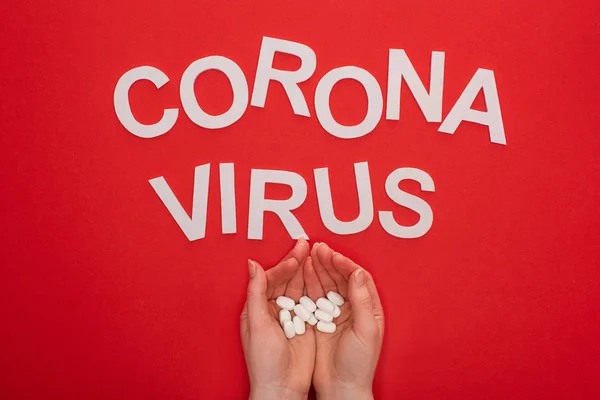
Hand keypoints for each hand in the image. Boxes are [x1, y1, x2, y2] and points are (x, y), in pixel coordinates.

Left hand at [240, 238, 313, 399]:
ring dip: (308, 271)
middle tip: (308, 244)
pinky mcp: (305, 324)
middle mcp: (274, 309)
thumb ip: (255, 292)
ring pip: (300, 287)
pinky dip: (317, 287)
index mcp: (258, 307)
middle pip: (287, 279)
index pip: (271, 279)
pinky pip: (311, 301)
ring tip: (318, 254)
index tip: (296, 256)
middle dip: (297, 262)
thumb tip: (252, 264)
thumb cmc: (264, 359)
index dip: (284, 266)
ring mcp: (291, 316)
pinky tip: (324, 275)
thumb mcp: (256, 324)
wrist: (282, 387)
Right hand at [305, 242, 384, 399]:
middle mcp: (352, 308)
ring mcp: (335, 313)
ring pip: (326, 284)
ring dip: (317, 269)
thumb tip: (358, 273)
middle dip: (328, 262)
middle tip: (316, 249)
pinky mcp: (320, 320)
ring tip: (308, 255)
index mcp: (369, 308)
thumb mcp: (365, 330)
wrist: (341, 388)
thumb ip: (362, 301)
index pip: (358, 278)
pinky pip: (314, 297)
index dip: (345, 264)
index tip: (332, 255)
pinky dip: (308, 283)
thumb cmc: (359, 364)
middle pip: (340, 277)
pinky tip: (302, 273)